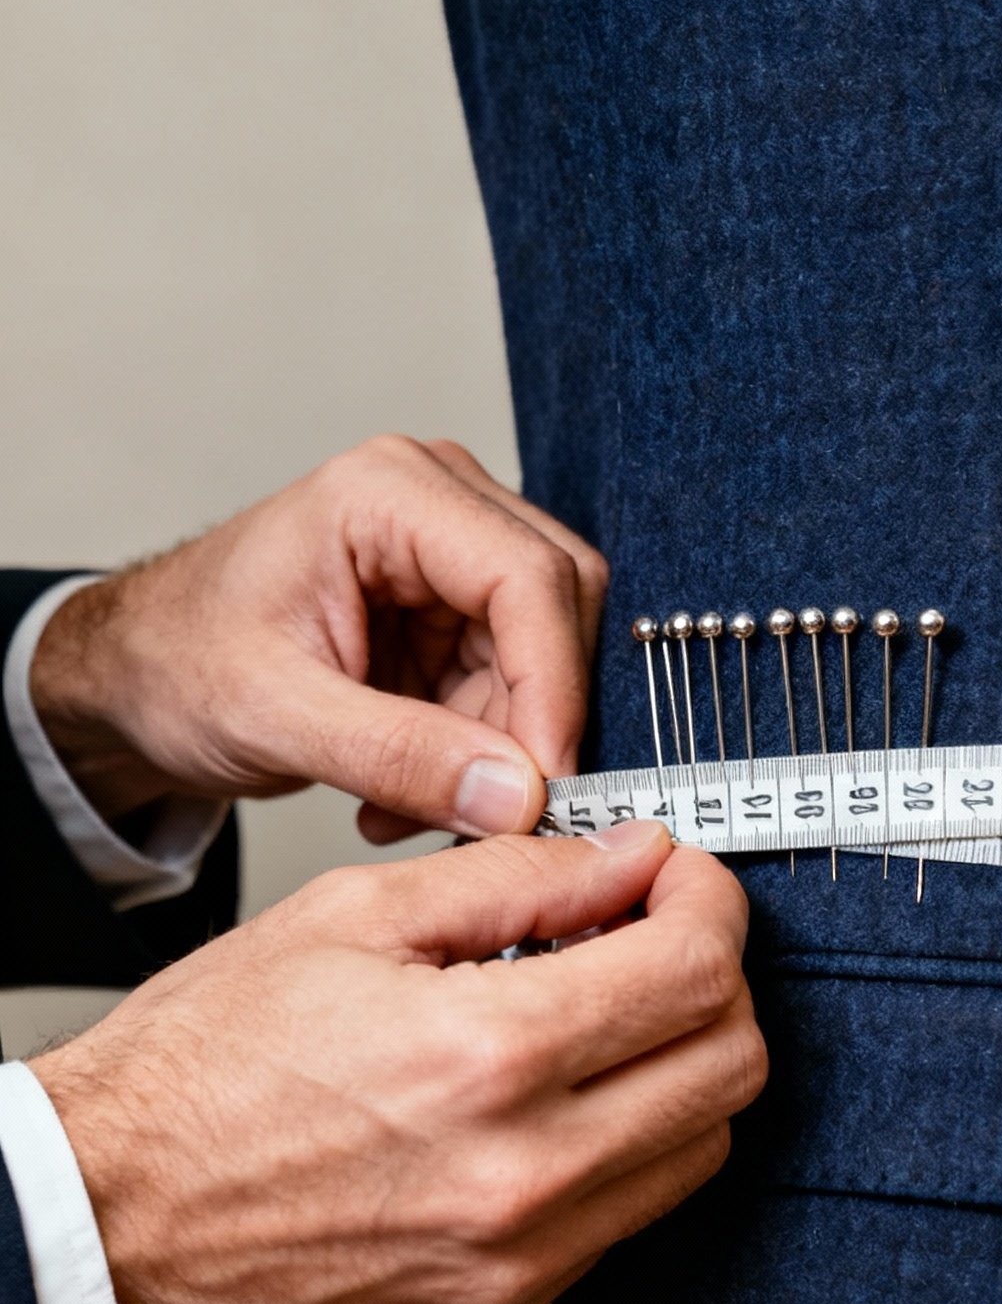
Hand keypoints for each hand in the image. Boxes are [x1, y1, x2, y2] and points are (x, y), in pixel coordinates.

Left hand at [27, 435, 608, 840]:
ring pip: (547, 654)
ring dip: (499, 746)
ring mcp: (453, 547)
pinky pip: (517, 683)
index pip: (526, 576)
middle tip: (488, 811)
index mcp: (387, 491)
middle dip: (531, 720)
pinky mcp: (457, 603)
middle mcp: (437, 498)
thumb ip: (399, 757)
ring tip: (405, 806)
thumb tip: (516, 796)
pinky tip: (408, 789)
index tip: (545, 785)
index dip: (552, 686)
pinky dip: (479, 751)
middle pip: (558, 606)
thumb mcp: (276, 719)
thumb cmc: (179, 662)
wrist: (140, 671)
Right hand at [32, 822, 764, 1303]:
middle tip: (656, 936)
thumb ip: (518, 880)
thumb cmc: (202, 1067)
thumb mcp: (353, 914)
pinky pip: (625, 1218)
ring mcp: (519, 1261)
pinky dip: (623, 1145)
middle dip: (716, 980)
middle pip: (732, 1067)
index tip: (679, 878)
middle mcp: (524, 1175)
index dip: (709, 901)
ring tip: (599, 1016)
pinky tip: (551, 1098)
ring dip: (681, 1067)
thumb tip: (630, 859)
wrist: (111, 1215)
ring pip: (700, 1151)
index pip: (698, 972)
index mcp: (489, 1057)